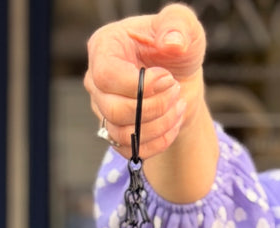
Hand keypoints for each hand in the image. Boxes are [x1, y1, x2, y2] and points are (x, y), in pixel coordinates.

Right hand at [85, 4, 205, 161]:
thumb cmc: (177, 46)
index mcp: (105, 47)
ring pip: (122, 134)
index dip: (139, 85)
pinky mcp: (115, 132)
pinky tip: (173, 124)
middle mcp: (96, 81)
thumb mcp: (183, 25)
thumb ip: (177, 25)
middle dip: (153, 108)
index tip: (168, 78)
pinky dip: (158, 142)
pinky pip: (131, 150)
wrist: (181, 77)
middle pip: (113, 109)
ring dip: (158, 125)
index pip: (106, 76)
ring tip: (178, 106)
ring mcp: (103, 109)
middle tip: (176, 91)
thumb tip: (171, 43)